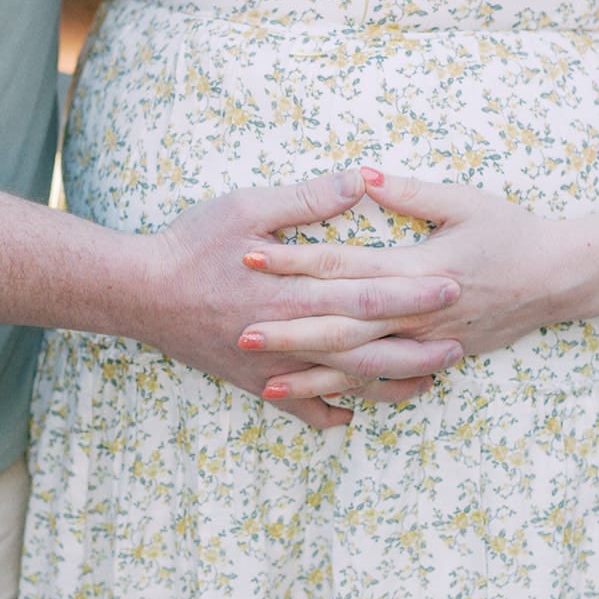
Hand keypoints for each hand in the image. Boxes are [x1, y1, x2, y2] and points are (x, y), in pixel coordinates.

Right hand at [144, 169, 462, 426]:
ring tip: (428, 381)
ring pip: (343, 383)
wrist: (138, 294)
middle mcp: (289, 337)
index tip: (451, 284)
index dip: (412, 291)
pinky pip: (299, 407)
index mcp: (294, 293)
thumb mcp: (247, 207)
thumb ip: (307, 199)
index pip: (367, 295)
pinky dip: (329, 413)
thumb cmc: (190, 243)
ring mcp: (273, 367)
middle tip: (460, 343)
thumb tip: (358, 182)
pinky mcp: (254, 382)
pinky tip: (354, 416)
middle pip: (367, 348)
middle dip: (417, 346)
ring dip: (389, 385)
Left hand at [238, 168, 592, 402]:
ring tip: (265, 385)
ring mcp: (426, 344)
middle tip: (241, 334)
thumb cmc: (512, 230)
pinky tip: (320, 406)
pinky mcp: (435, 360)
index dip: (296, 262)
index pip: (344, 266)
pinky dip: (351, 397)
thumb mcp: (464, 200)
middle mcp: (417, 313)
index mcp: (417, 268)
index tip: (251, 257)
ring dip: (312, 378)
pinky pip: (387, 385)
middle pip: (342, 327)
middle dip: (290, 332)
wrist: (561, 279)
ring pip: (361, 368)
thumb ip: (410, 192)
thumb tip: (362, 176)